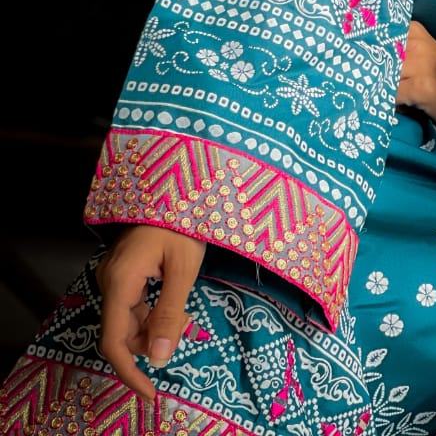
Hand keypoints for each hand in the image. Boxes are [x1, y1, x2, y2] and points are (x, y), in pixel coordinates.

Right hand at [96, 224, 205, 400]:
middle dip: (150, 341)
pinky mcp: (123, 270)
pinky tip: (173, 301)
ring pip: (127, 318)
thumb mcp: (183, 270)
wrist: (179, 186)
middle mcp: (109, 279)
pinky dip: (151, 311)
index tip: (149, 392)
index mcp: (120, 281)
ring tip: (184, 311)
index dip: (129, 371)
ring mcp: (114, 274)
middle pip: (120, 331)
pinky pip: (131, 303)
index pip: (114, 341)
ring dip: (154, 325)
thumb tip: (158, 357)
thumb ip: (169, 314)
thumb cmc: (183, 222)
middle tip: (184, 328)